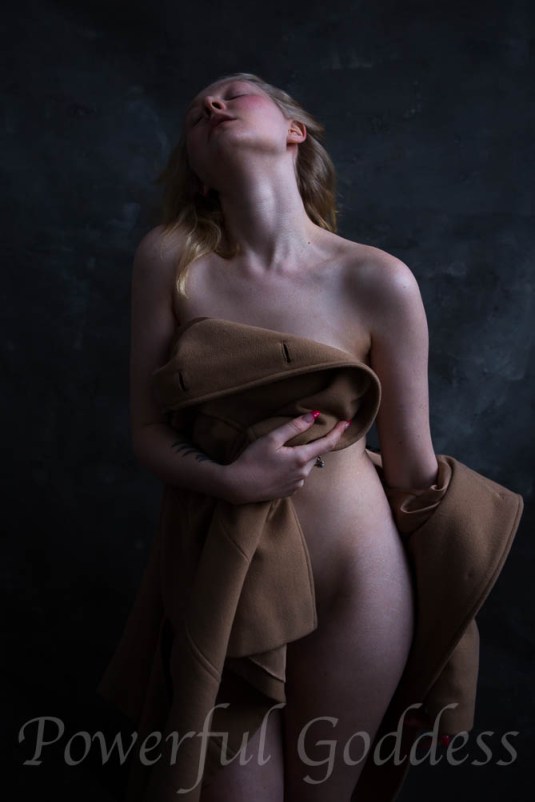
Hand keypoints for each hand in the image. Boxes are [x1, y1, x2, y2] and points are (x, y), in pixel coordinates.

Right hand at [222, 411, 350, 504]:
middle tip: (300, 436)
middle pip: (314, 454)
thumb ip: (294, 427)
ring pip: (305, 465)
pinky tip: (277, 466)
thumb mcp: (271, 439)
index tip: (347, 423)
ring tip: (282, 452)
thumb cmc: (252, 460)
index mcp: (301, 459)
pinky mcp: (289, 492)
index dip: (338, 432)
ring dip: (301, 457)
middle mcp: (303, 473)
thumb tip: (313, 416)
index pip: (327, 444)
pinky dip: (293, 468)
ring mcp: (296, 484)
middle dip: (312, 444)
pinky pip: (297, 475)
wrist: (237, 487)